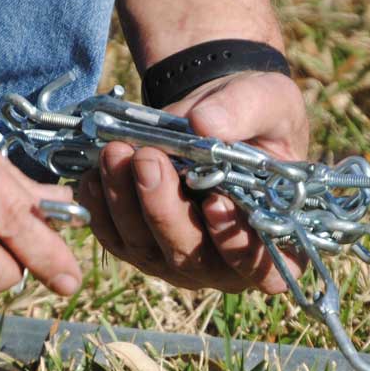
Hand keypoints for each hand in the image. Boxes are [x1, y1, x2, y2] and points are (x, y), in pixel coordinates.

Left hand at [79, 70, 308, 293]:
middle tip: (148, 159)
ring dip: (125, 204)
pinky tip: (95, 172)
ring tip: (116, 152)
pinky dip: (101, 208)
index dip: (240, 248)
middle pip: (192, 260)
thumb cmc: (255, 117)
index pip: (265, 270)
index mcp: (274, 239)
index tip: (216, 203)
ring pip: (147, 250)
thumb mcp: (265, 101)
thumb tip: (205, 125)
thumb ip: (243, 111)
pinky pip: (115, 238)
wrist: (213, 113)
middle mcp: (226, 264)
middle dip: (164, 210)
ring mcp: (178, 259)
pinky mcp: (140, 245)